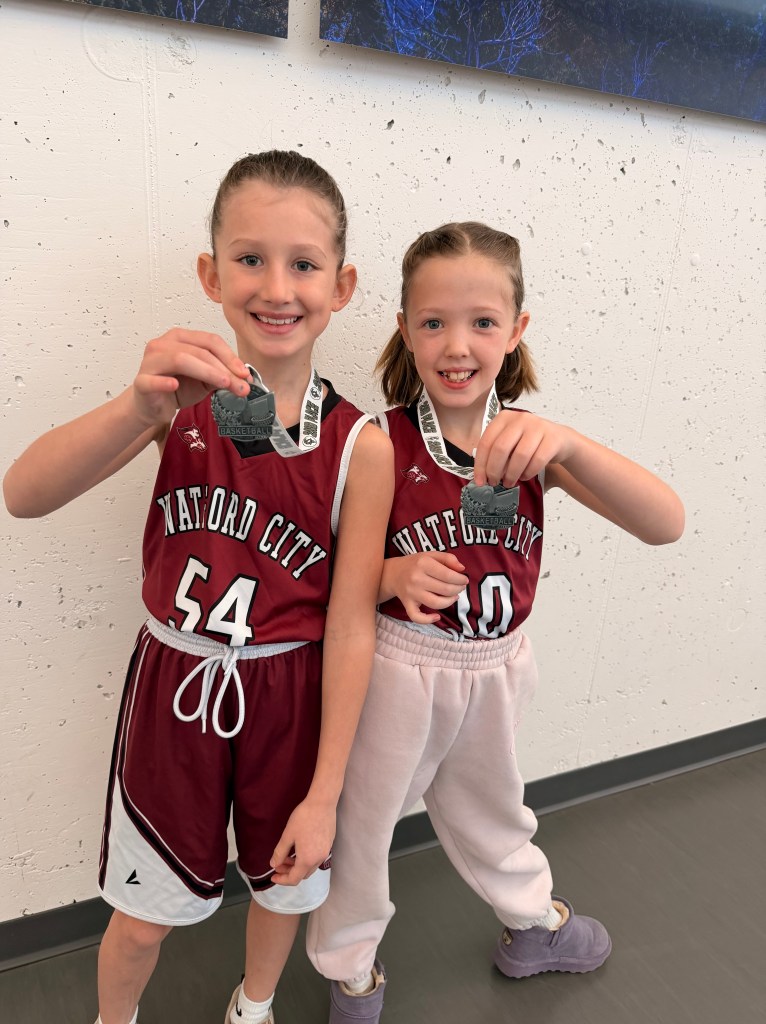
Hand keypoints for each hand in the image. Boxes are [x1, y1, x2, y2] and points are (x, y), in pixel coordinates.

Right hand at [132, 328, 251, 427]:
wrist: (152, 407)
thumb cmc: (177, 388)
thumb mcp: (205, 380)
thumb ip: (221, 376)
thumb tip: (244, 379)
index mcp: (180, 339)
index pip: (209, 341)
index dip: (230, 356)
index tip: (245, 374)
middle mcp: (163, 344)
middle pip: (198, 350)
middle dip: (223, 368)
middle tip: (240, 385)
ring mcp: (150, 361)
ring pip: (180, 359)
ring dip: (206, 371)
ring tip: (223, 384)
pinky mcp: (141, 381)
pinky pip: (152, 380)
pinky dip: (164, 382)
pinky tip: (175, 385)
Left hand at [269, 798, 335, 885]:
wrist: (322, 803)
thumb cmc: (303, 818)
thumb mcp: (287, 835)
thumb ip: (280, 853)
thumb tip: (273, 864)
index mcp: (307, 860)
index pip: (294, 879)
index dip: (282, 880)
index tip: (273, 876)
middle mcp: (318, 859)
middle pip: (303, 874)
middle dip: (289, 872)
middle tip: (278, 864)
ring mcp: (325, 852)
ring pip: (310, 867)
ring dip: (298, 865)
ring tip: (287, 856)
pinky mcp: (329, 844)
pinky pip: (316, 858)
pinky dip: (306, 859)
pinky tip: (300, 848)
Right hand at [385, 551, 468, 623]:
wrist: (393, 573)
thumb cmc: (415, 564)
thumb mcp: (431, 555)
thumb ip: (448, 558)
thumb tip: (462, 569)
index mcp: (423, 563)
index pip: (448, 575)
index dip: (460, 579)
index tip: (464, 580)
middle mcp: (416, 578)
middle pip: (444, 589)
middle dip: (458, 589)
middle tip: (461, 588)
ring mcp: (411, 593)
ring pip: (436, 603)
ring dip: (450, 602)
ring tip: (454, 597)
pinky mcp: (407, 604)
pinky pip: (417, 617)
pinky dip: (428, 620)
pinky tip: (437, 617)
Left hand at [473, 410, 574, 487]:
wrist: (560, 440)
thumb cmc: (530, 443)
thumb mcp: (510, 442)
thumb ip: (495, 453)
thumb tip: (482, 475)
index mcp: (504, 418)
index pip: (486, 442)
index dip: (481, 464)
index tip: (479, 481)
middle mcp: (520, 418)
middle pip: (501, 448)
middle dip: (494, 470)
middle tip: (494, 482)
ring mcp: (538, 426)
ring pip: (519, 456)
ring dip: (512, 474)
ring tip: (509, 482)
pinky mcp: (552, 438)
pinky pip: (537, 461)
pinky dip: (528, 473)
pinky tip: (525, 476)